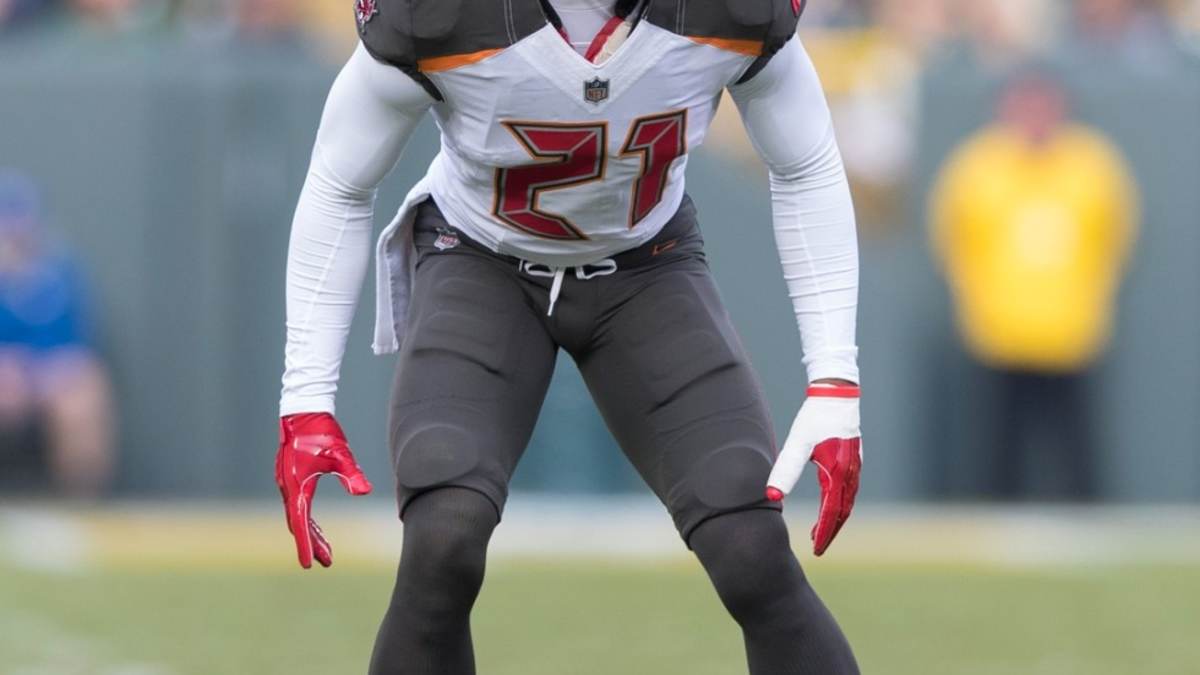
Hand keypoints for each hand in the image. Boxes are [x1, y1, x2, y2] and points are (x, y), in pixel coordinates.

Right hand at [276, 413, 372, 567]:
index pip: (301, 524)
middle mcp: (288, 488)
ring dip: (311, 533)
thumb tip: (363, 491)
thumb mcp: (340, 453)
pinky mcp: (292, 478)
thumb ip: (351, 473)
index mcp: (297, 486)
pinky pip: (299, 506)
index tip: (309, 565)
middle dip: (312, 544)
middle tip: (326, 562)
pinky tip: (316, 528)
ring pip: (298, 516)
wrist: (303, 411)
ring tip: (325, 551)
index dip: (306, 546)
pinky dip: (307, 520)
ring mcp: (288, 483)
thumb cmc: (321, 431)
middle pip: (299, 524)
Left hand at [766, 383, 861, 555]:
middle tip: (818, 548)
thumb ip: (786, 469)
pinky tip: (830, 506)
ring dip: (836, 519)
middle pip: (843, 511)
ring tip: (821, 531)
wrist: (836, 393)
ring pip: (847, 502)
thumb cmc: (815, 417)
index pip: (832, 512)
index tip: (816, 549)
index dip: (824, 532)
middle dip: (831, 531)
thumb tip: (772, 495)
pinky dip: (841, 504)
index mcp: (838, 472)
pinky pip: (849, 490)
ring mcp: (855, 466)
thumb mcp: (797, 444)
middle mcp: (851, 472)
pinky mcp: (853, 459)